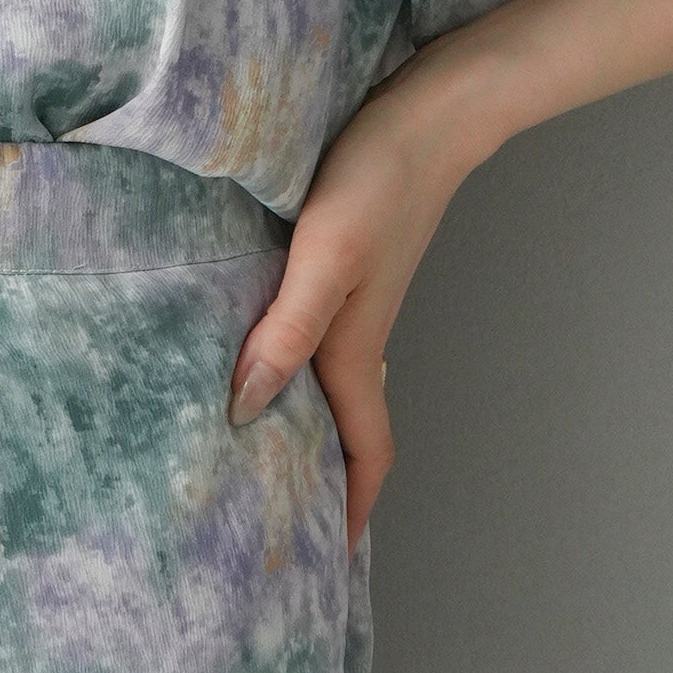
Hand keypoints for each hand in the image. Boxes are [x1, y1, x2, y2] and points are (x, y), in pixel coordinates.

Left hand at [229, 70, 488, 546]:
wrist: (429, 113)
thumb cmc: (377, 180)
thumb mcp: (324, 258)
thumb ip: (286, 332)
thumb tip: (243, 409)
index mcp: (355, 347)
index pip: (365, 450)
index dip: (353, 508)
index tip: (331, 559)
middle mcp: (359, 335)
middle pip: (348, 428)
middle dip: (323, 480)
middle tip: (280, 517)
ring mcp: (357, 301)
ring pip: (333, 385)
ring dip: (307, 423)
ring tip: (260, 451)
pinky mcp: (348, 267)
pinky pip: (320, 340)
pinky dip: (296, 367)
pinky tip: (261, 353)